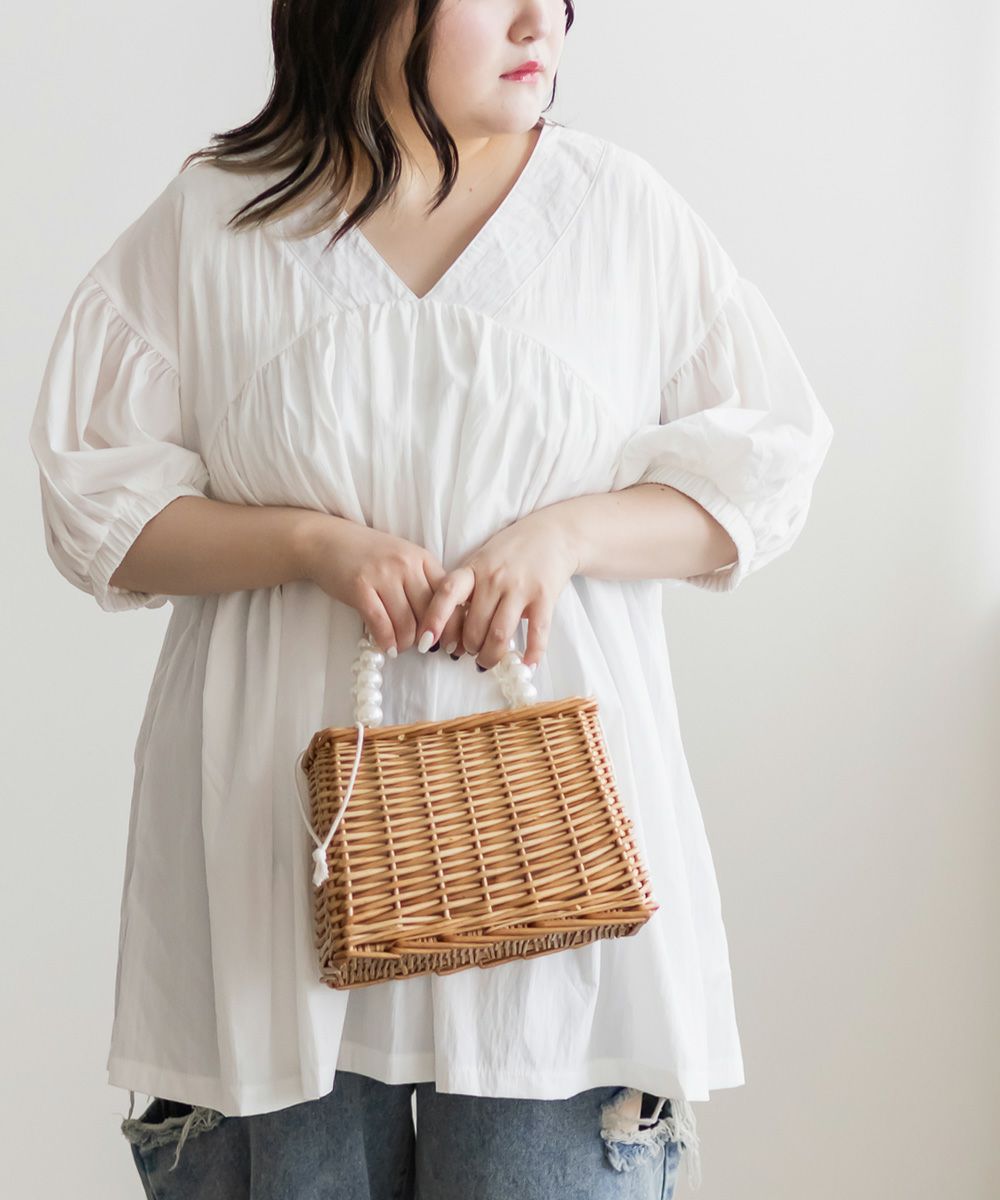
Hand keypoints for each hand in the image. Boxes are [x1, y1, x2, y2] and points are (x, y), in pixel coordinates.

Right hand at [298, 514, 447, 655]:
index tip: (449, 643)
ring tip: (400, 646)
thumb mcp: (404, 559)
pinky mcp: (360, 588)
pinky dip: (387, 641)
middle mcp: (406, 564)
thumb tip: (442, 623)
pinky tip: (387, 647)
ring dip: (406, 643)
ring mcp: (382, 575)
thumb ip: (424, 583)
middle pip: (429, 614)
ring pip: (406, 624)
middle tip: (421, 647)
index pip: (448, 597)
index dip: (451, 625)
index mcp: (422, 558)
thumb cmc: (368, 555)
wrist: (327, 541)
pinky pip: (381, 625)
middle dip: (428, 638)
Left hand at [416, 509, 579, 670]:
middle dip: (468, 647)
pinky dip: (532, 654)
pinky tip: (526, 665)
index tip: (426, 641)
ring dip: (490, 655)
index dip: (434, 619)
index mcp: (474, 568)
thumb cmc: (511, 551)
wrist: (554, 533)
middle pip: (474, 625)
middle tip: (468, 653)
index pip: (447, 593)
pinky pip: (537, 632)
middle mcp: (494, 577)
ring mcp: (520, 587)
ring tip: (487, 660)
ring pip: (499, 634)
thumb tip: (451, 631)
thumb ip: (467, 590)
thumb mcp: (481, 561)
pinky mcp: (545, 596)